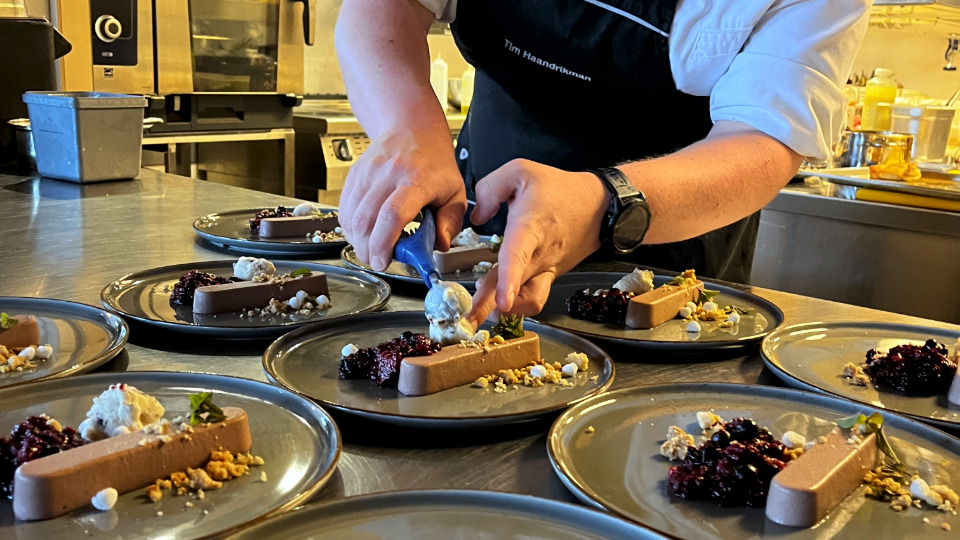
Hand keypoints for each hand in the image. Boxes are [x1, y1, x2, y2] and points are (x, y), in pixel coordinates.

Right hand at [338, 126, 466, 270]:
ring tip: (372, 248)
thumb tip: (441, 244)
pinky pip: (344, 208)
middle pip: (366, 219)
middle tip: (378, 261)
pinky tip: (363, 232)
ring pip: (351, 216)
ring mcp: (368, 173)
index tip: (384, 261)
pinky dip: (350, 227)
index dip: (383, 243)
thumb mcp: (455, 191)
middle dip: (368, 249)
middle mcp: (388, 174)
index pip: (392, 214)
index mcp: (417, 180)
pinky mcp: (355, 175)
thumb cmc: (434, 162)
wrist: (412, 128)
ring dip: (357, 240)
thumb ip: (451, 221)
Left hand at [466, 159, 609, 326]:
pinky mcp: (549, 277)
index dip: (509, 280)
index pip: (519, 256)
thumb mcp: (521, 170)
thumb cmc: (561, 189)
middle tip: (466, 322)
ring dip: (504, 309)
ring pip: (527, 300)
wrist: (600, 205)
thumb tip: (476, 216)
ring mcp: (546, 270)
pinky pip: (534, 298)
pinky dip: (517, 304)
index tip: (502, 301)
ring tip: (479, 311)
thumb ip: (489, 189)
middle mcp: (540, 255)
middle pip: (516, 288)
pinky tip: (498, 301)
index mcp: (530, 227)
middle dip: (490, 306)